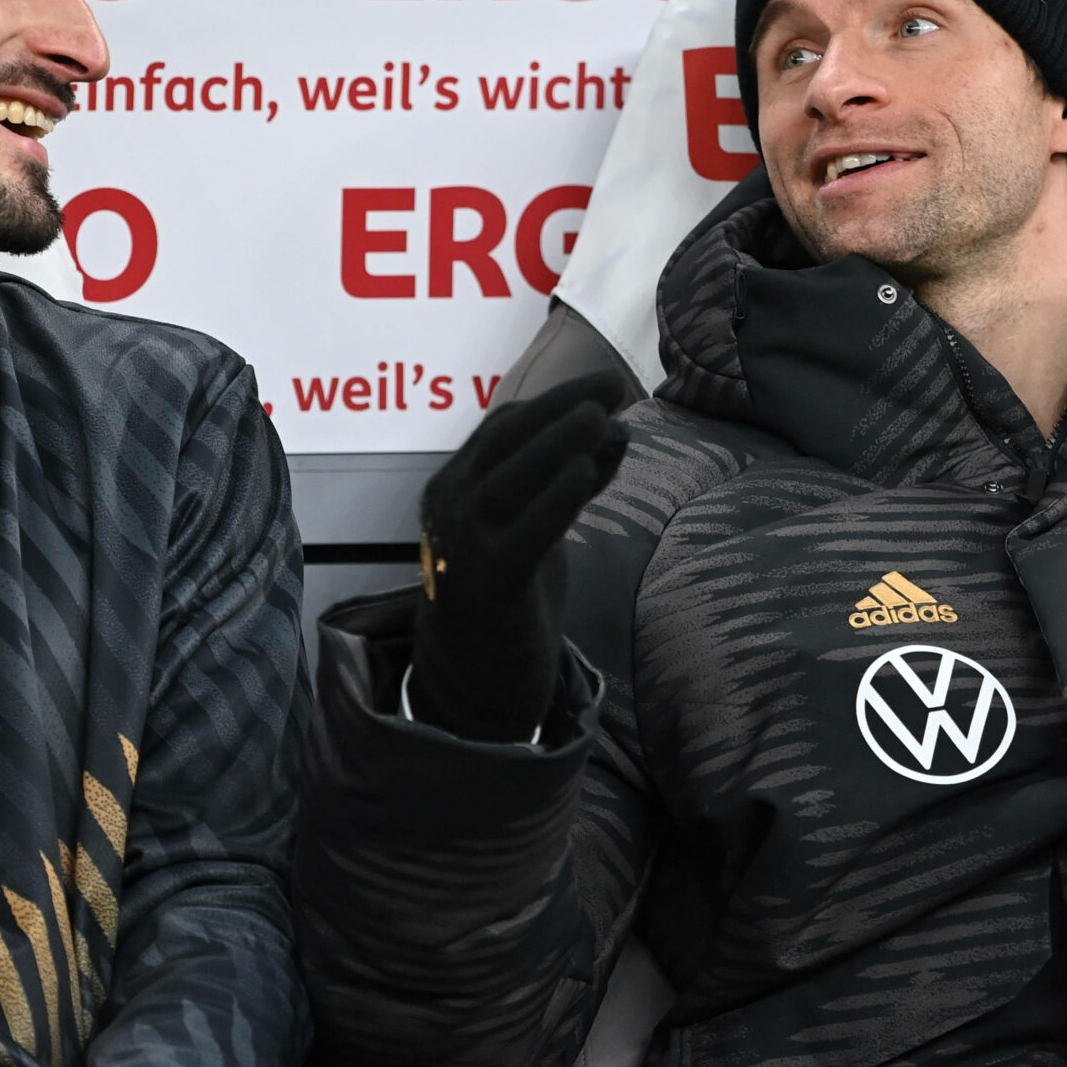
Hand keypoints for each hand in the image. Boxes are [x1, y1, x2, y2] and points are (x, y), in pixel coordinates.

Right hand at [407, 374, 629, 742]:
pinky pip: (523, 532)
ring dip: (557, 443)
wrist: (473, 682)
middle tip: (612, 384)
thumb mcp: (535, 530)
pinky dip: (555, 499)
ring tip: (601, 417)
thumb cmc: (506, 597)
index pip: (501, 428)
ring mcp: (463, 545)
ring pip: (509, 479)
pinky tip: (587, 473)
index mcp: (455, 489)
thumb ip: (568, 484)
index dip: (554, 401)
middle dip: (560, 406)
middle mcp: (450, 508)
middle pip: (504, 441)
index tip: (602, 386)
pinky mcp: (488, 583)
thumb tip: (616, 432)